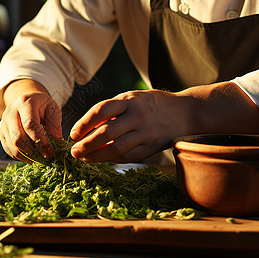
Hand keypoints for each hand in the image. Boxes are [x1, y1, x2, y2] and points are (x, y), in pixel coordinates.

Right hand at [0, 80, 61, 162]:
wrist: (28, 100)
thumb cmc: (42, 106)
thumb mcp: (53, 110)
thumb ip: (54, 126)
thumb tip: (55, 144)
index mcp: (25, 103)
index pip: (29, 124)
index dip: (39, 140)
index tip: (49, 150)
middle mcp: (11, 112)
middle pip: (18, 137)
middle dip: (32, 150)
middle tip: (45, 157)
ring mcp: (4, 122)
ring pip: (12, 144)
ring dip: (26, 155)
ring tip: (39, 158)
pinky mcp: (1, 132)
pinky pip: (8, 148)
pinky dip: (19, 156)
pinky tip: (29, 157)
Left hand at [70, 89, 189, 162]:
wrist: (186, 112)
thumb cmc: (152, 104)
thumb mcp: (133, 98)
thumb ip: (113, 111)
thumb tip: (86, 130)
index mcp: (129, 99)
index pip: (100, 111)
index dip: (83, 123)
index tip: (73, 134)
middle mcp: (138, 115)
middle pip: (106, 133)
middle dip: (86, 144)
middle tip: (74, 152)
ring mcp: (146, 132)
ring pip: (116, 148)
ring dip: (97, 156)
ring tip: (85, 158)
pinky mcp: (152, 146)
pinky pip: (128, 156)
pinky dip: (113, 159)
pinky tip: (103, 159)